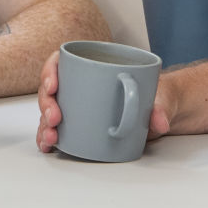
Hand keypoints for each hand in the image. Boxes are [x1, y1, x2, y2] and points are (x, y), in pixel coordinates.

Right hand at [36, 52, 174, 151]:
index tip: (53, 85)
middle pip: (51, 90)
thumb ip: (161, 107)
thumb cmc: (158, 95)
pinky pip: (58, 130)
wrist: (163, 111)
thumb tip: (158, 121)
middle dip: (47, 104)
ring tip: (51, 137)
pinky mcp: (82, 126)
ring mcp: (79, 106)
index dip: (50, 71)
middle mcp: (81, 86)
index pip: (62, 62)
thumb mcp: (162, 97)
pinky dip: (49, 138)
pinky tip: (47, 145)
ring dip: (44, 125)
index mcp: (95, 67)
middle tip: (55, 118)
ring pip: (50, 112)